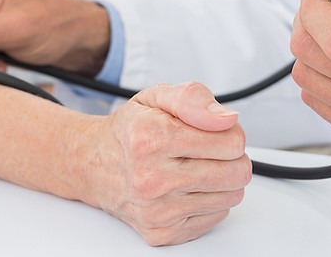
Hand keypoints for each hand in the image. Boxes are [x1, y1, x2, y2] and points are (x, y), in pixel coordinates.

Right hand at [77, 81, 249, 245]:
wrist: (94, 164)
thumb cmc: (130, 130)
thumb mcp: (157, 97)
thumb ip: (193, 98)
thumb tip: (227, 119)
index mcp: (151, 138)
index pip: (231, 142)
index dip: (229, 131)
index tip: (214, 129)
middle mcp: (151, 178)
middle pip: (236, 173)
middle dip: (231, 156)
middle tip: (209, 147)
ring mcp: (157, 211)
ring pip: (231, 196)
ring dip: (221, 178)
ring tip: (196, 164)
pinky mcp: (163, 233)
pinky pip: (216, 216)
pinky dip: (209, 199)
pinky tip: (188, 185)